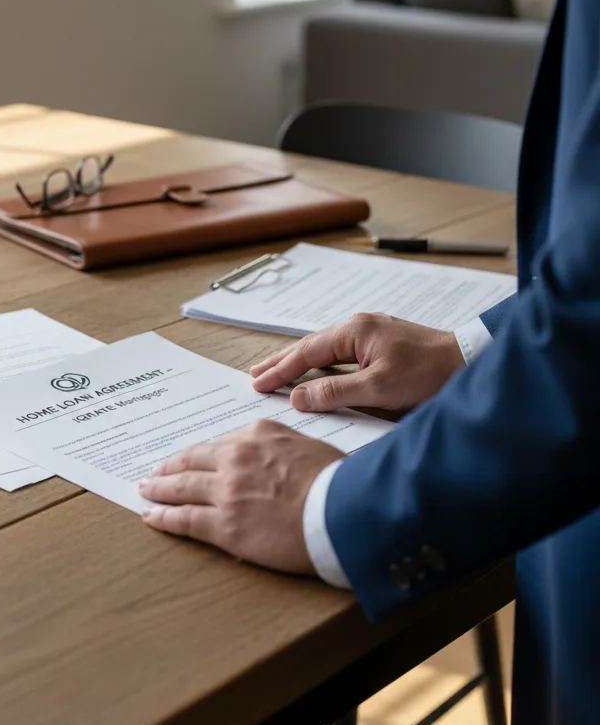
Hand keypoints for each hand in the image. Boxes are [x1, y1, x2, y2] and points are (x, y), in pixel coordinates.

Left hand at [138, 421, 343, 573]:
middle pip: (190, 462)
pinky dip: (163, 517)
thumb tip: (265, 455)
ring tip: (145, 491)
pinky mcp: (225, 525)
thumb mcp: (307, 446)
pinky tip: (151, 516)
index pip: (216, 445)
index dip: (198, 455)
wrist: (346, 510)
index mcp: (255, 435)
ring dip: (158, 489)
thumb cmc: (338, 482)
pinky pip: (184, 519)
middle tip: (153, 473)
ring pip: (180, 488)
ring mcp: (226, 492)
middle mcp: (235, 458)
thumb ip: (277, 447)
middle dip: (168, 468)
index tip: (188, 459)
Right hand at [250, 313, 463, 412]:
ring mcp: (370, 335)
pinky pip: (340, 356)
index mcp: (354, 331)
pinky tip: (314, 373)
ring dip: (299, 364)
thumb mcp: (378, 388)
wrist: (470, 363)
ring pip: (324, 351)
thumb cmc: (429, 373)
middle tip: (254, 375)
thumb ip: (334, 393)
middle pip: (310, 347)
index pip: (305, 353)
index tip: (257, 384)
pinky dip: (320, 366)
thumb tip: (297, 397)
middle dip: (281, 362)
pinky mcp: (381, 346)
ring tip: (275, 373)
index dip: (279, 370)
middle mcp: (359, 327)